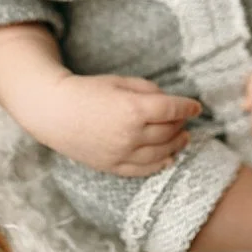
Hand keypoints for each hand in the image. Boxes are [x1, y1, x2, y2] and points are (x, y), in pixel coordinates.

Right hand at [48, 72, 201, 176]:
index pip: (172, 109)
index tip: (196, 106)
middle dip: (181, 124)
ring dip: (176, 144)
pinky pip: (144, 169)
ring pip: (161, 152)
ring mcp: (122, 153)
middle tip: (185, 119)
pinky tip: (168, 157)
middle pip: (169, 131)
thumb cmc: (87, 91)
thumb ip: (147, 90)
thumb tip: (167, 101)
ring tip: (183, 138)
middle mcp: (130, 134)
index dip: (187, 107)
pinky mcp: (113, 166)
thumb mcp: (119, 81)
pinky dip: (160, 164)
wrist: (55, 112)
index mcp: (133, 109)